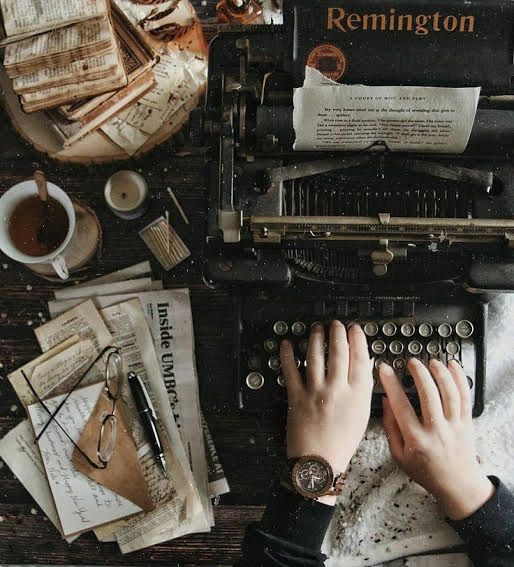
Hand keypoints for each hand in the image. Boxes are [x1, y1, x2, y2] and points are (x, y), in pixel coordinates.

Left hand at [281, 321, 373, 504]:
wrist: (319, 463)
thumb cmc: (342, 442)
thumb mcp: (361, 415)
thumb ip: (363, 388)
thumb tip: (365, 363)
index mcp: (357, 395)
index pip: (360, 358)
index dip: (358, 339)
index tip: (355, 329)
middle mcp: (337, 390)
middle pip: (338, 352)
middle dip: (337, 332)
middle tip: (335, 324)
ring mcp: (315, 392)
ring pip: (315, 356)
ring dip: (315, 337)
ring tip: (316, 328)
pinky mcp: (296, 397)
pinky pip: (290, 371)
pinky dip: (287, 355)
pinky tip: (287, 344)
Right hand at [379, 358, 494, 519]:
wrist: (458, 485)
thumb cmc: (426, 471)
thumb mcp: (399, 455)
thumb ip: (390, 428)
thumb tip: (386, 402)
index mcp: (416, 439)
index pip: (401, 406)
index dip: (391, 384)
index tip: (384, 369)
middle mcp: (436, 431)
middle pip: (429, 395)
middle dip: (419, 374)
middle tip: (412, 362)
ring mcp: (454, 426)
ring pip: (449, 393)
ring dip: (440, 373)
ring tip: (431, 362)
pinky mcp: (467, 423)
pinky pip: (465, 397)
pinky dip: (460, 379)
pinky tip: (453, 366)